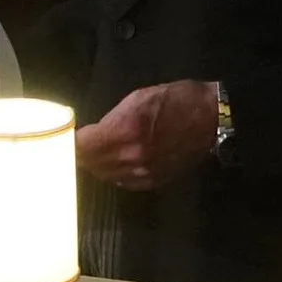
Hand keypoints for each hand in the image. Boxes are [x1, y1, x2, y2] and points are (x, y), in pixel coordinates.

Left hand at [76, 79, 218, 189]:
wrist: (214, 118)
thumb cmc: (176, 100)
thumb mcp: (137, 99)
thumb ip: (109, 119)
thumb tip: (89, 135)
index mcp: (122, 131)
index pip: (80, 146)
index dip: (71, 143)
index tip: (67, 140)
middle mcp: (129, 156)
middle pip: (89, 164)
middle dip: (83, 155)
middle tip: (82, 147)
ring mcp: (141, 172)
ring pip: (104, 175)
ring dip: (99, 165)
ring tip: (102, 153)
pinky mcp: (153, 181)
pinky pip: (123, 182)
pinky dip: (117, 173)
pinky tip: (121, 161)